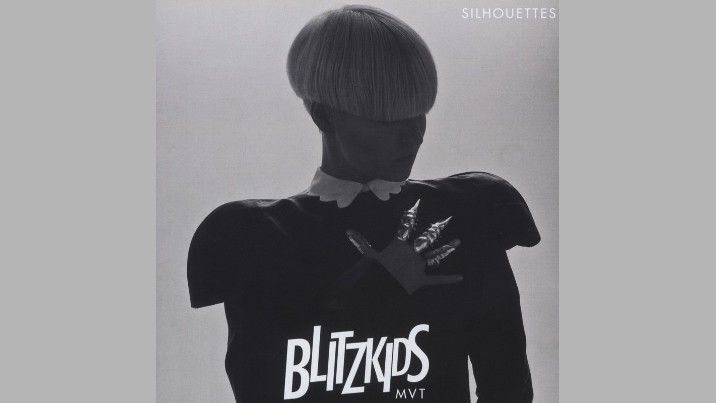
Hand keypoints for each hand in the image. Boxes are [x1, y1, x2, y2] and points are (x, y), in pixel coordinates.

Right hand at [346, 200, 462, 293]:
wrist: (380, 288)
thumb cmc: (374, 271)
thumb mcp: (367, 256)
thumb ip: (360, 242)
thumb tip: (347, 230)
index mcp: (399, 245)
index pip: (405, 226)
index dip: (411, 215)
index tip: (417, 203)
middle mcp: (412, 252)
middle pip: (426, 238)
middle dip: (436, 229)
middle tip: (447, 219)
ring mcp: (419, 266)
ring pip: (435, 255)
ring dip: (448, 248)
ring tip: (459, 241)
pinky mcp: (423, 280)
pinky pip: (437, 280)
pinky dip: (449, 279)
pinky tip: (461, 277)